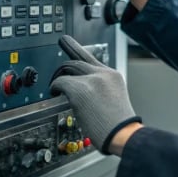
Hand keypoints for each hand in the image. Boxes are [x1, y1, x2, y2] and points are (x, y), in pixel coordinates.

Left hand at [50, 35, 140, 154]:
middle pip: (77, 60)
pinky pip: (60, 82)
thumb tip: (84, 94)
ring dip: (59, 78)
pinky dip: (54, 87)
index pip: (91, 59)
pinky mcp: (79, 89)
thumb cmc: (119, 126)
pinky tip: (54, 93)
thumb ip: (101, 90)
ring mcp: (92, 80)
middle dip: (65, 59)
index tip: (67, 42)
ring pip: (68, 69)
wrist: (123, 134)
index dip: (76, 48)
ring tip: (55, 89)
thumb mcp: (115, 99)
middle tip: (57, 62)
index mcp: (112, 76)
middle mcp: (103, 73)